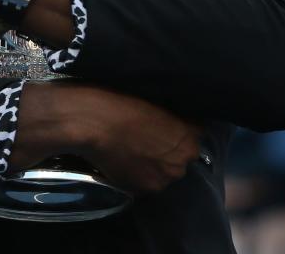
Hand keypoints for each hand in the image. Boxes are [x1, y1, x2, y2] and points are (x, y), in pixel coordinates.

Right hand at [12, 82, 203, 193]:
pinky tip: (122, 158)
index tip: (163, 121)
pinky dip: (137, 174)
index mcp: (191, 132)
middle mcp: (184, 158)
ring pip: (164, 171)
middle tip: (144, 135)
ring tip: (130, 147)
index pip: (196, 131)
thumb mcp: (152, 95)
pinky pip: (146, 182)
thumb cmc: (116, 98)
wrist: (88, 119)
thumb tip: (174, 118)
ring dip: (153, 163)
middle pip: (182, 155)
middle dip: (167, 147)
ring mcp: (166, 176)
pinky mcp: (145, 189)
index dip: (178, 126)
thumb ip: (171, 112)